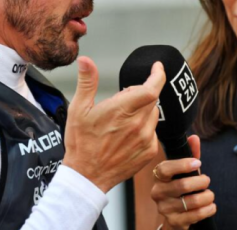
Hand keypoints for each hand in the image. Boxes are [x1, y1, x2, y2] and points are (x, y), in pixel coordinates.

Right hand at [63, 56, 164, 192]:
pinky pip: (153, 131)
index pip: (151, 88)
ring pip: (153, 114)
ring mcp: (145, 139)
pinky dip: (144, 127)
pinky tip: (128, 134)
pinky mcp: (149, 152)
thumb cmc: (81, 143)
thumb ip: (87, 82)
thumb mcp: (78, 109)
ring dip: (143, 111)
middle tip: (122, 101)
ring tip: (122, 120)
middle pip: (151, 99)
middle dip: (140, 94)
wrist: (87, 176)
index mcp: (121, 111)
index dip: (158, 75)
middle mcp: (137, 124)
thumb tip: (85, 61)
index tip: (158, 67)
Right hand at [151, 135, 215, 229]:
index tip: (198, 163)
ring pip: (192, 201)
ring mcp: (164, 208)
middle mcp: (158, 192)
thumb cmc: (179, 187)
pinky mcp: (174, 221)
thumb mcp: (184, 170)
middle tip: (207, 180)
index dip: (182, 165)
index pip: (166, 169)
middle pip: (182, 185)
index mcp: (158, 176)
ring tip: (210, 194)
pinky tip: (211, 206)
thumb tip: (194, 138)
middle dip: (201, 182)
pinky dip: (208, 209)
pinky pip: (196, 215)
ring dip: (207, 196)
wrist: (174, 214)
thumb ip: (190, 154)